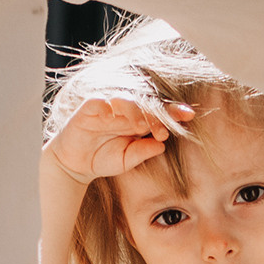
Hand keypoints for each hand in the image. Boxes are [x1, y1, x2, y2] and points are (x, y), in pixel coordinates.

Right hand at [44, 96, 193, 184]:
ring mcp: (107, 108)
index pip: (157, 112)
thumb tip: (162, 145)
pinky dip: (106, 105)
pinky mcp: (88, 109)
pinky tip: (112, 114)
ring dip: (135, 109)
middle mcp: (125, 111)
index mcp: (137, 121)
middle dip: (157, 113)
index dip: (173, 111)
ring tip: (140, 125)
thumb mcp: (127, 160)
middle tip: (164, 129)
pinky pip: (99, 100)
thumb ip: (143, 152)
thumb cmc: (103, 159)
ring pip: (124, 98)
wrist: (74, 165)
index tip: (188, 115)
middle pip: (145, 103)